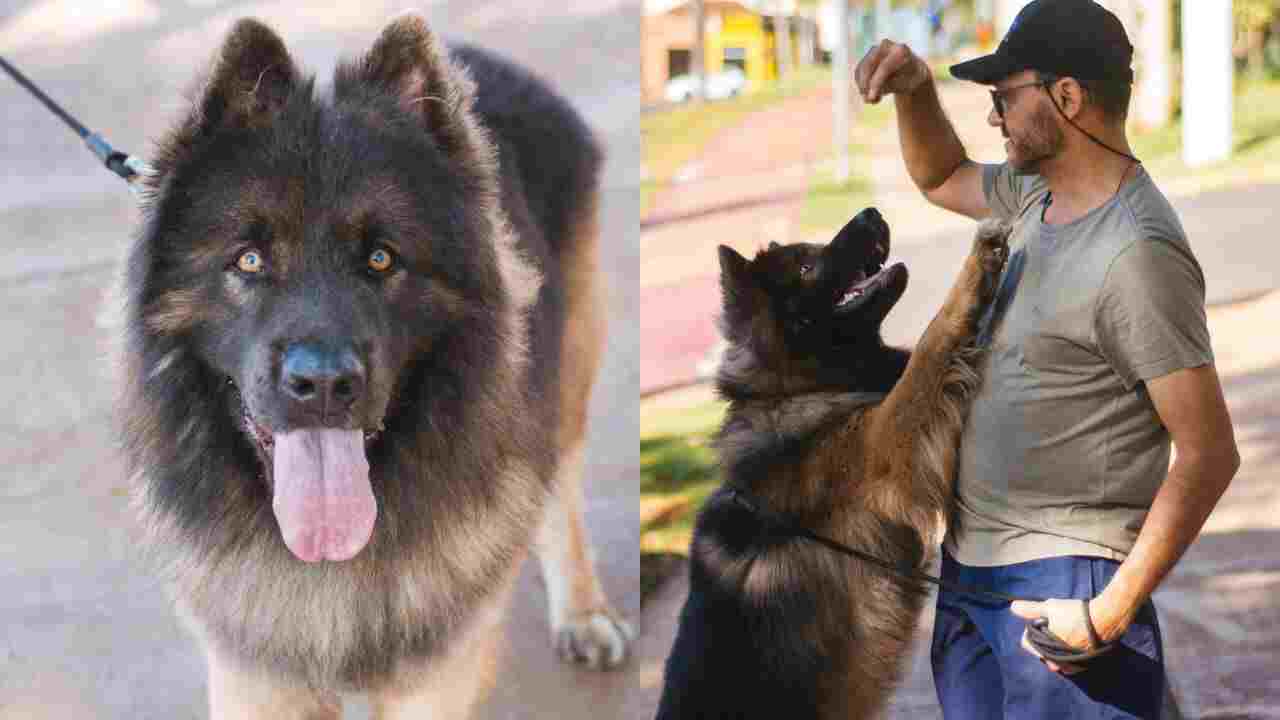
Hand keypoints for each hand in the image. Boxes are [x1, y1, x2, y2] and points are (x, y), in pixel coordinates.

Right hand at [854, 40, 929, 103]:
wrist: (912, 71)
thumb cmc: (912, 79)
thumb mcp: (908, 84)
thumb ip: (891, 86)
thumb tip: (870, 94)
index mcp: (900, 50)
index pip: (884, 67)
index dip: (876, 83)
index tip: (872, 98)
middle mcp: (885, 46)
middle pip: (868, 66)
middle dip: (865, 85)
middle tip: (869, 100)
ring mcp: (874, 50)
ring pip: (861, 70)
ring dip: (863, 88)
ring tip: (874, 100)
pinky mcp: (867, 58)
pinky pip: (858, 74)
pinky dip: (862, 86)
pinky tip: (872, 95)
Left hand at [1009, 598, 1125, 675]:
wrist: (1107, 620)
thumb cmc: (1077, 614)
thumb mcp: (1051, 608)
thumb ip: (1031, 609)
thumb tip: (1012, 607)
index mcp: (1046, 652)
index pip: (1026, 643)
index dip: (1029, 629)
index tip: (1040, 620)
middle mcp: (1058, 663)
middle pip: (1040, 650)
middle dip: (1042, 637)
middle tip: (1052, 623)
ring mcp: (1071, 666)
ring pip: (1053, 654)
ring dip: (1054, 643)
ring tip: (1063, 628)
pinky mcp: (1083, 664)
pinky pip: (1067, 658)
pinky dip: (1066, 648)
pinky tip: (1072, 636)